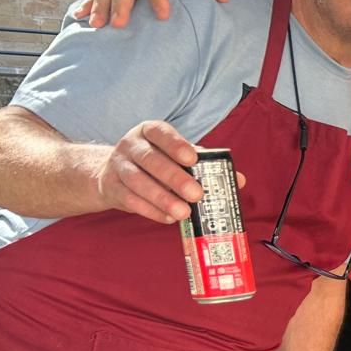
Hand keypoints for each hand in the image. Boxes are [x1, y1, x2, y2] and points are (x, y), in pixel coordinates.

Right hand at [94, 122, 243, 222]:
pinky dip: (151, 210)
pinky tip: (168, 218)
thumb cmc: (156, 164)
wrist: (114, 174)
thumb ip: (205, 165)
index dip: (175, 144)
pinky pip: (130, 200)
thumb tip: (238, 179)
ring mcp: (118, 165)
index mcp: (150, 132)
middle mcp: (131, 145)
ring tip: (184, 212)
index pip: (160, 132)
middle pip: (150, 159)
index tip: (192, 158)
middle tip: (196, 194)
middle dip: (174, 177)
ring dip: (162, 198)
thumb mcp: (178, 158)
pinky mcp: (111, 187)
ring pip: (137, 181)